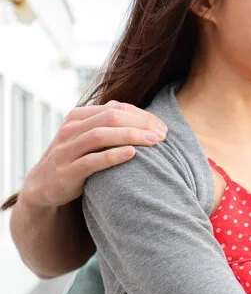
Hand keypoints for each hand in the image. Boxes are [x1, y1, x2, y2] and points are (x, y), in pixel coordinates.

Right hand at [19, 101, 165, 209]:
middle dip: (141, 124)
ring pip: (100, 135)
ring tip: (154, 141)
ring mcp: (66, 150)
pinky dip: (113, 155)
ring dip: (131, 136)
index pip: (116, 108)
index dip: (142, 115)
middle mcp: (71, 130)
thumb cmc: (77, 158)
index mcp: (78, 116)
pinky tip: (132, 154)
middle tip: (162, 135)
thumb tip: (150, 120)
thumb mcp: (88, 136)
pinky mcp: (66, 172)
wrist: (44, 186)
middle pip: (111, 118)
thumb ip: (111, 125)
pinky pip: (91, 160)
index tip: (163, 127)